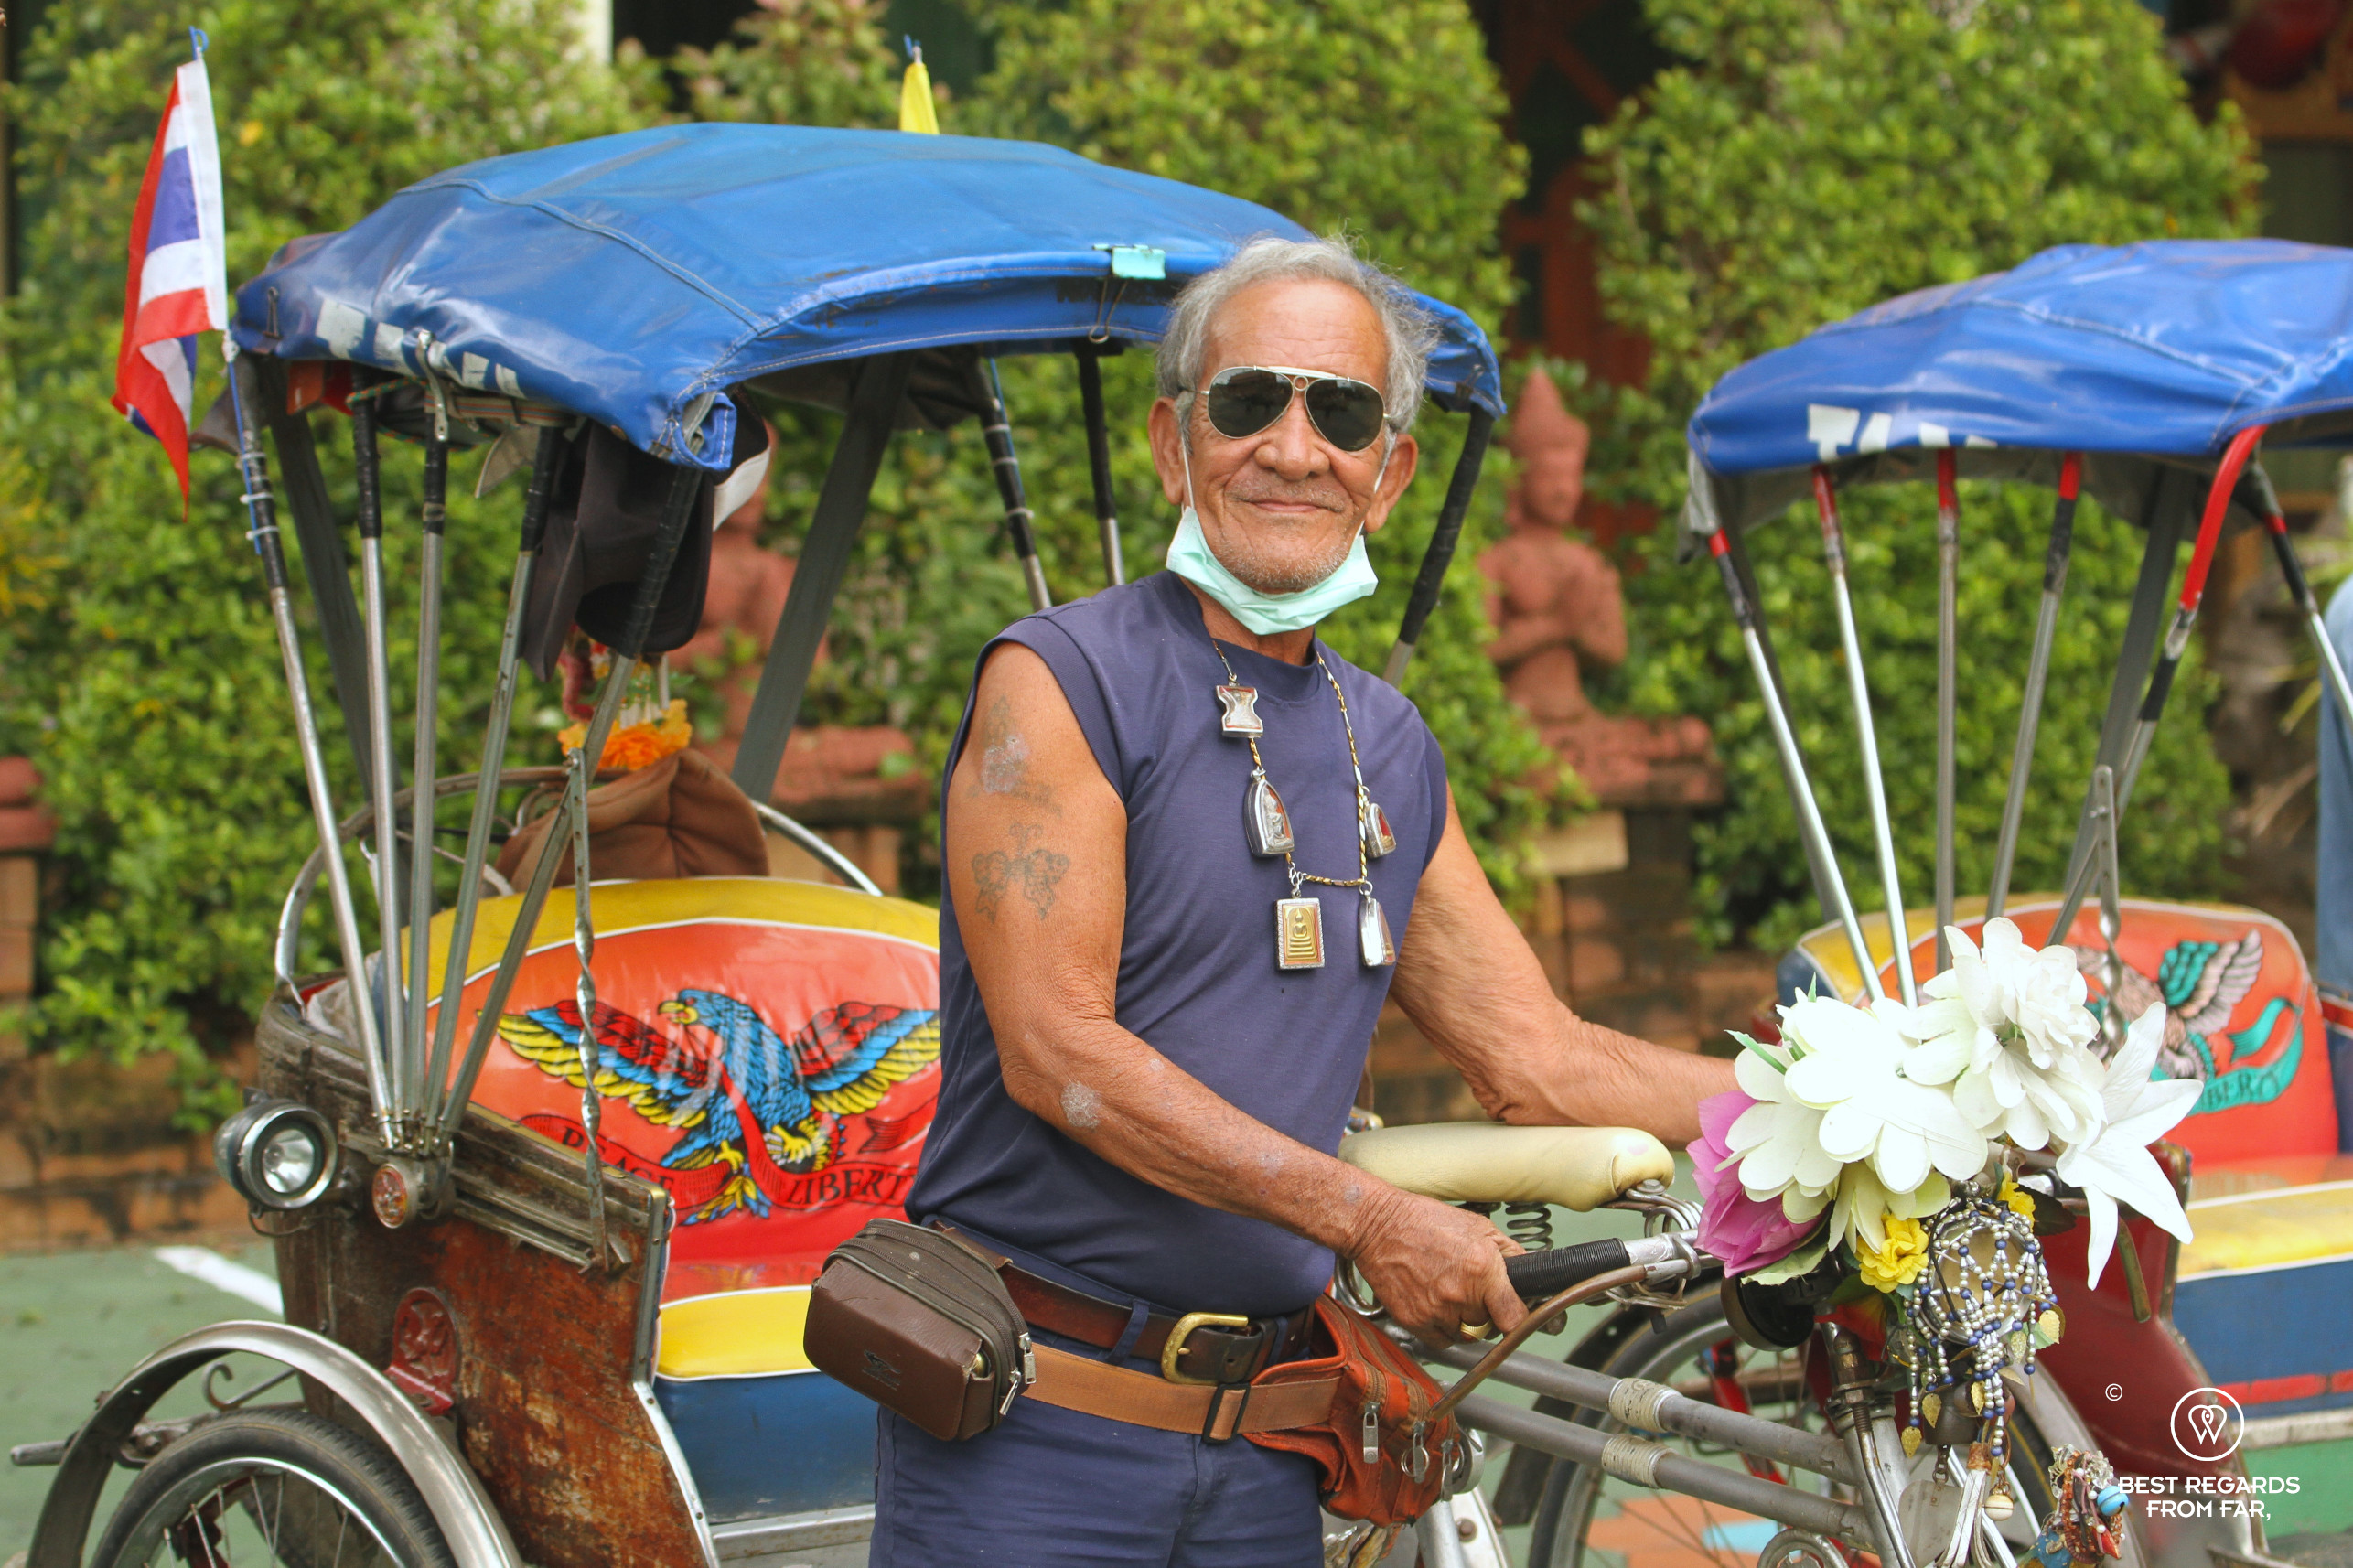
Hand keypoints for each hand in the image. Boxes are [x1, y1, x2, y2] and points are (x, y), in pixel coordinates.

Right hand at [1344, 1186, 1524, 1347]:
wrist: (1377, 1225)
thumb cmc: (1424, 1220)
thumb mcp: (1476, 1225)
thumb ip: (1508, 1251)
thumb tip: (1528, 1270)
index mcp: (1483, 1268)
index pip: (1514, 1318)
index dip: (1518, 1319)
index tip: (1514, 1316)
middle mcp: (1461, 1294)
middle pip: (1489, 1327)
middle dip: (1486, 1313)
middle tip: (1473, 1292)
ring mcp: (1436, 1311)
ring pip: (1465, 1336)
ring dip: (1463, 1323)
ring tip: (1450, 1295)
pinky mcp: (1414, 1320)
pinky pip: (1441, 1341)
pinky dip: (1442, 1329)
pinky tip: (1436, 1306)